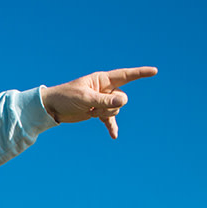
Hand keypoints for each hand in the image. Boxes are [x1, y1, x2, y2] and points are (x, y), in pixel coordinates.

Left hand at [40, 67, 156, 138]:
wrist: (52, 107)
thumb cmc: (66, 97)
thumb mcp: (85, 98)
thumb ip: (104, 100)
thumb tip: (124, 101)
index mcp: (102, 80)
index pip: (125, 75)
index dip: (140, 73)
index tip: (154, 71)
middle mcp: (105, 89)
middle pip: (121, 98)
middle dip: (111, 105)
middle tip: (93, 106)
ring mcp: (102, 101)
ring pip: (116, 109)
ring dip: (105, 113)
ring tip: (90, 112)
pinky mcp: (97, 112)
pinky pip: (109, 120)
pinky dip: (111, 127)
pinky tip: (114, 136)